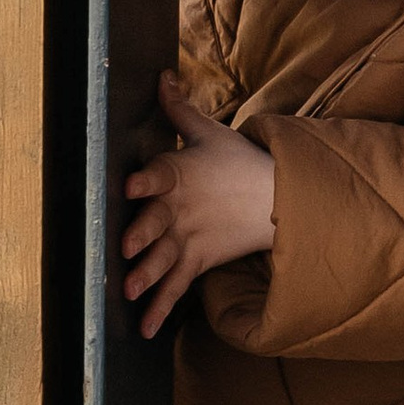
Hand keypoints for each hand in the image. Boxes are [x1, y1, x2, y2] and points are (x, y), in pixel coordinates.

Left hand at [119, 73, 275, 338]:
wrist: (278, 197)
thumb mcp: (210, 133)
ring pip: (164, 259)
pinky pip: (177, 288)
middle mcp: (181, 210)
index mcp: (179, 175)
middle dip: (142, 235)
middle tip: (125, 248)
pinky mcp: (199, 261)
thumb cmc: (239, 162)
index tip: (129, 186)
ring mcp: (189, 239)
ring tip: (128, 291)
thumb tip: (163, 74)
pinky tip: (142, 329)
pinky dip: (160, 309)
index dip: (144, 181)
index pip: (160, 175)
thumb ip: (179, 110)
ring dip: (147, 276)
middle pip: (158, 223)